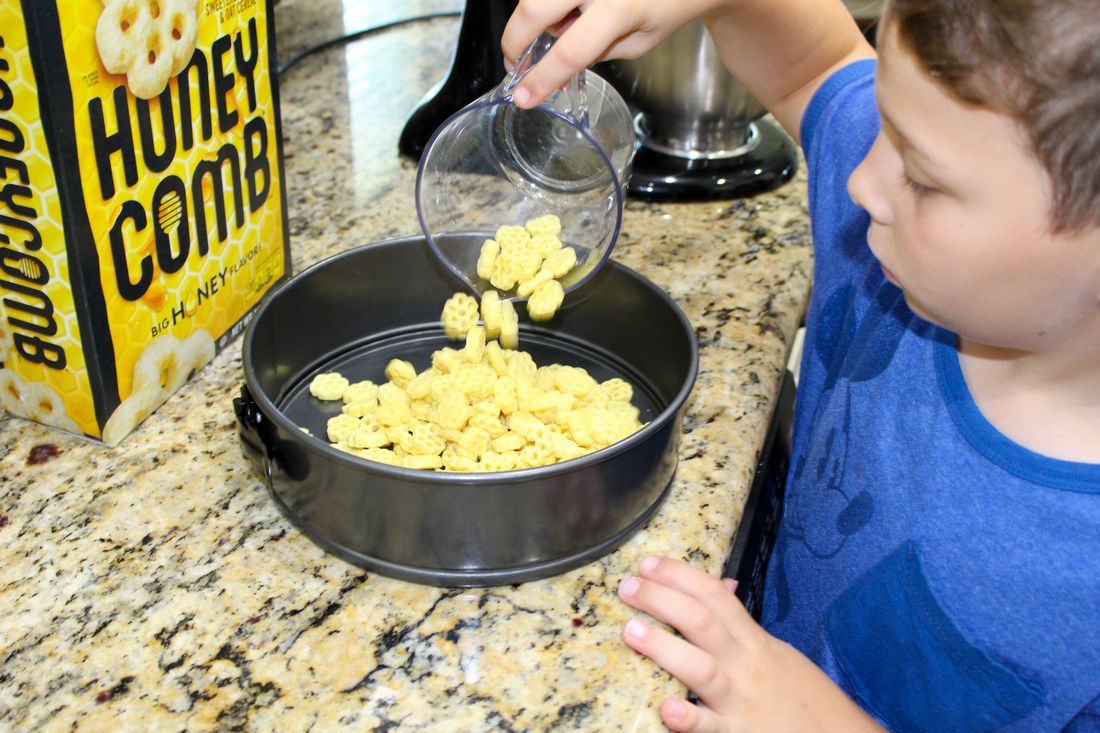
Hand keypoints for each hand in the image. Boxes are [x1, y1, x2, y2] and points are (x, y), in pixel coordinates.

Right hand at [501, 0, 872, 139]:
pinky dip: (547, 6)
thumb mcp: (637, 44)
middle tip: (516, 64)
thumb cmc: (666, 6)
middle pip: (533, 10)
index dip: (541, 78)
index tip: (523, 97)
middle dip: (515, 41)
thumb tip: (556, 66)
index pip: (570, 51)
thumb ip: (594, 54)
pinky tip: (566, 13)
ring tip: (559, 31)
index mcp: (621, 9)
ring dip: (535, 19)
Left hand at [617, 556, 882, 732]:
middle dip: (662, 599)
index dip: (679, 575)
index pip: (715, 596)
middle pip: (702, 621)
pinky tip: (667, 708)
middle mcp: (746, 665)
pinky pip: (711, 728)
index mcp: (754, 642)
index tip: (647, 562)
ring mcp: (741, 702)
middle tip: (627, 587)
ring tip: (631, 631)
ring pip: (700, 668)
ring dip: (664, 647)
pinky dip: (689, 718)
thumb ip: (743, 625)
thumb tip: (722, 585)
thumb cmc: (804, 698)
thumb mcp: (776, 653)